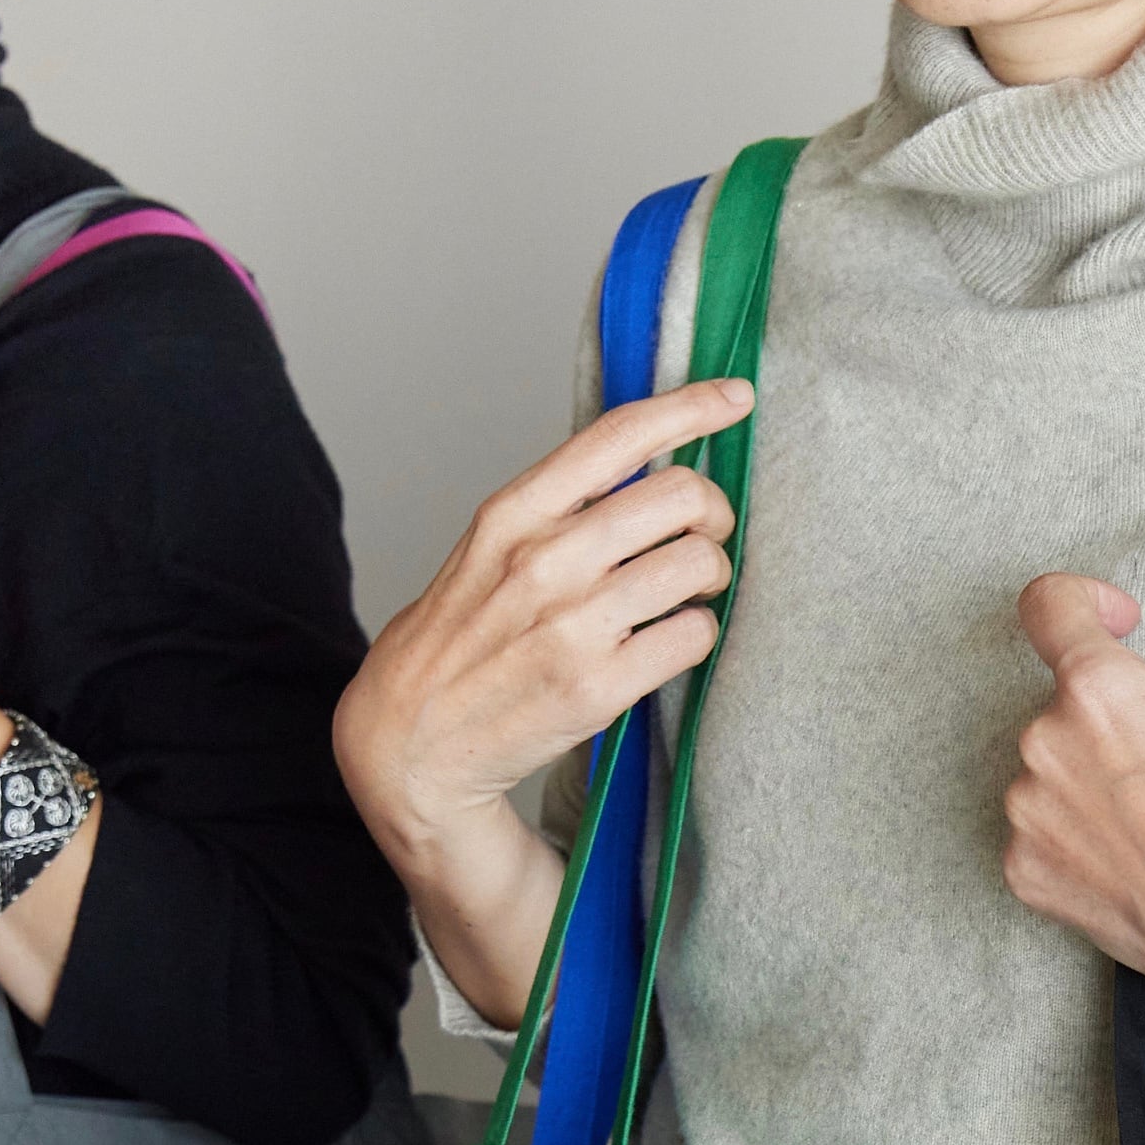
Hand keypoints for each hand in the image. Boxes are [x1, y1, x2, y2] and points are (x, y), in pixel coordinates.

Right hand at [335, 380, 753, 880]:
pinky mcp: (598, 688)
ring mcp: (572, 626)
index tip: (735, 398)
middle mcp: (544, 559)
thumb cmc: (455, 648)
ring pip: (696, 563)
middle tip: (706, 539)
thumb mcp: (486, 552)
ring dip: (712, 577)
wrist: (409, 746)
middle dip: (712, 514)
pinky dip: (699, 634)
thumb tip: (642, 472)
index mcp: (514, 512)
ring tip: (692, 595)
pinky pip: (693, 635)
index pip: (619, 434)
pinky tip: (674, 642)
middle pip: (679, 495)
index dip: (692, 407)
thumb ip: (555, 510)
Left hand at [1002, 562, 1144, 1039]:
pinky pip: (1038, 829)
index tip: (1122, 625)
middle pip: (1065, 700)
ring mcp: (1026, 815)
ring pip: (1049, 766)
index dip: (1085, 600)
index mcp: (1096, 692)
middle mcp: (1042, 747)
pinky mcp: (1023, 871)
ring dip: (1090, 772)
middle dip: (1114, 712)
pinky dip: (1075, 830)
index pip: (1048, 606)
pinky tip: (1130, 849)